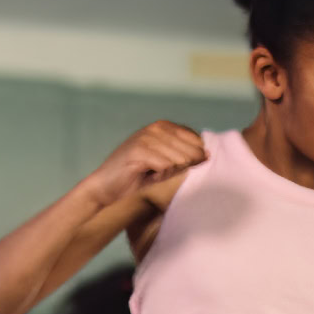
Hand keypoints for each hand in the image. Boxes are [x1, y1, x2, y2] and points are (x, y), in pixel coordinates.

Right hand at [81, 121, 204, 206]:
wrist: (105, 188)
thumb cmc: (137, 178)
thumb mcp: (164, 163)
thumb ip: (184, 156)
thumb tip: (209, 155)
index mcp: (164, 126)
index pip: (197, 140)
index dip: (195, 159)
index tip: (179, 171)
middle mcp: (156, 127)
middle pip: (191, 150)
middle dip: (184, 168)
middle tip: (163, 175)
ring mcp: (146, 137)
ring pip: (180, 159)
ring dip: (170, 173)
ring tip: (154, 175)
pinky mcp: (138, 150)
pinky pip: (166, 165)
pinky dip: (161, 175)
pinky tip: (148, 176)